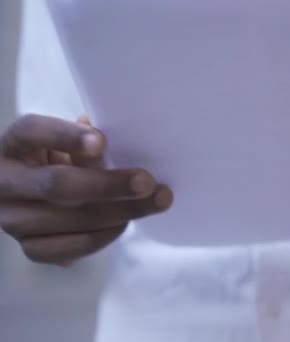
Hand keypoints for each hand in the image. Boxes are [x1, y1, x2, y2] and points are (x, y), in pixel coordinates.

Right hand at [0, 114, 172, 264]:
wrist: (30, 193)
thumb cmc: (56, 157)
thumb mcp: (65, 141)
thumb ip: (86, 141)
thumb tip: (113, 145)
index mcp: (13, 143)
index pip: (33, 133)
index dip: (67, 137)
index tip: (102, 142)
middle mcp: (4, 183)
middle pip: (58, 185)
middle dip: (109, 185)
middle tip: (147, 182)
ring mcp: (13, 220)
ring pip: (71, 220)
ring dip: (121, 212)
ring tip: (155, 202)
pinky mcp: (30, 248)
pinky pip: (73, 247)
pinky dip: (105, 236)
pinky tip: (126, 222)